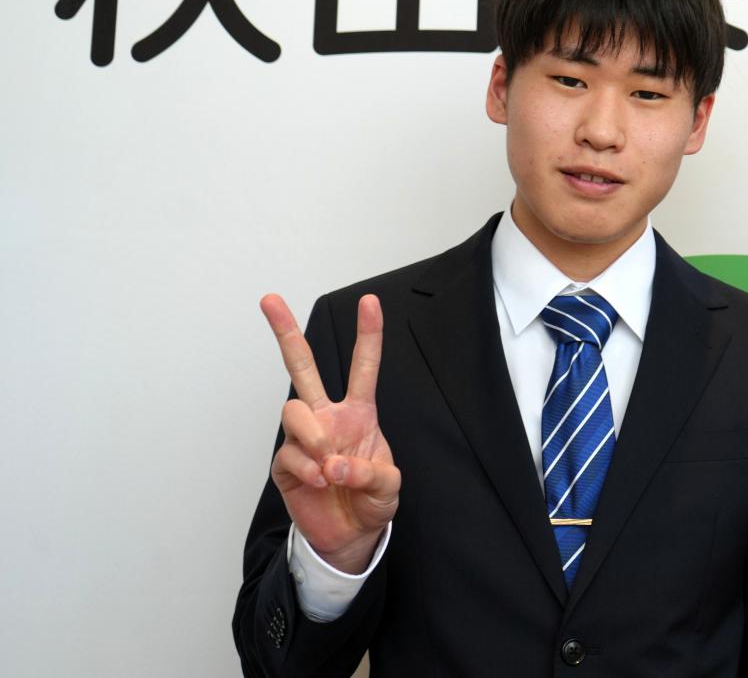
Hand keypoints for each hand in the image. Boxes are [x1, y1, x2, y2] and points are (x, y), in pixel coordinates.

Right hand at [262, 292, 399, 573]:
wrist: (350, 536)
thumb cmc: (371, 501)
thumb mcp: (389, 487)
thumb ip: (371, 473)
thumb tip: (335, 463)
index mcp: (359, 413)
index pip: (363, 367)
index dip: (368, 334)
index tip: (370, 300)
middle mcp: (327, 417)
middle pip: (302, 366)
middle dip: (285, 332)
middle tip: (269, 299)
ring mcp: (303, 438)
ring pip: (293, 409)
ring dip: (313, 435)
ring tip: (329, 465)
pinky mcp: (286, 463)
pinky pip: (290, 453)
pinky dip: (308, 468)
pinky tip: (321, 482)